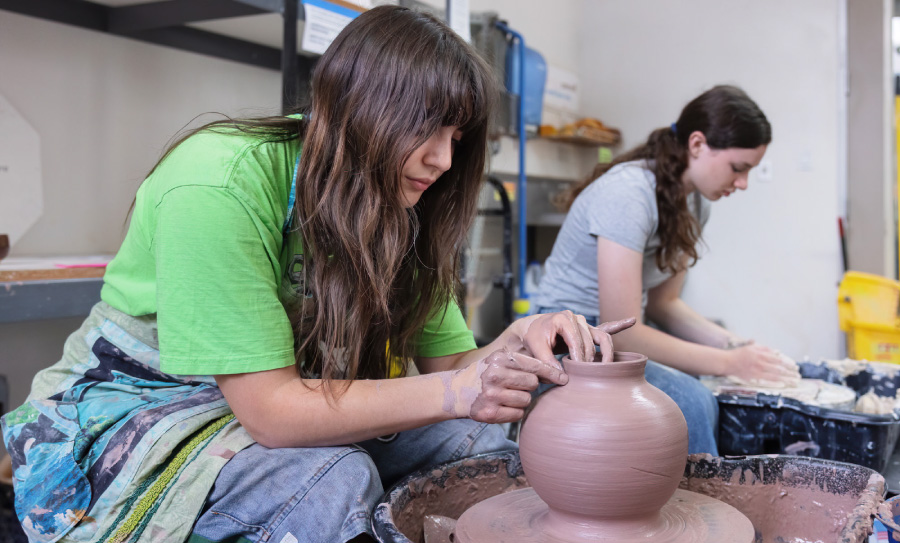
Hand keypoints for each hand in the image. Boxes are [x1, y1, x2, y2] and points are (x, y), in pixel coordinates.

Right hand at [449, 349, 568, 422]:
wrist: (455, 392)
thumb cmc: (484, 375)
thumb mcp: (499, 361)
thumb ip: (523, 363)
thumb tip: (557, 374)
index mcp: (499, 359)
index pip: (534, 365)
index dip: (551, 373)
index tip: (564, 379)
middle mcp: (494, 375)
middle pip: (532, 384)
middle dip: (528, 387)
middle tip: (514, 386)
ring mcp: (491, 395)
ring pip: (526, 400)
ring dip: (521, 400)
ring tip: (505, 396)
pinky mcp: (489, 413)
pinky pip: (518, 415)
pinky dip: (514, 412)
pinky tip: (501, 406)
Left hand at [509, 311, 635, 364]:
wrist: (532, 330)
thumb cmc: (533, 338)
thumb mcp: (535, 349)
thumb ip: (546, 362)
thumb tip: (563, 377)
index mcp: (563, 319)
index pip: (578, 340)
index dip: (580, 358)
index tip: (579, 371)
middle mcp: (576, 319)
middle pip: (592, 342)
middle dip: (591, 359)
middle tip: (587, 375)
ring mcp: (584, 323)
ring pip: (602, 338)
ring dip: (605, 354)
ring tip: (605, 367)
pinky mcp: (589, 330)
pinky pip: (607, 328)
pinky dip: (619, 325)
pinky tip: (631, 321)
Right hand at [726, 341, 800, 384]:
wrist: (726, 362)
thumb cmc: (738, 354)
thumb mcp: (752, 347)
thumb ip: (764, 349)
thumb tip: (776, 352)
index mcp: (761, 354)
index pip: (778, 359)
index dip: (788, 363)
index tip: (795, 367)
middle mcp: (760, 363)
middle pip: (779, 368)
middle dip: (790, 372)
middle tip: (798, 376)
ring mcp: (757, 372)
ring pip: (775, 376)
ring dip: (786, 379)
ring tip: (794, 382)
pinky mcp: (753, 379)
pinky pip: (767, 382)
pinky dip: (776, 384)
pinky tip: (783, 385)